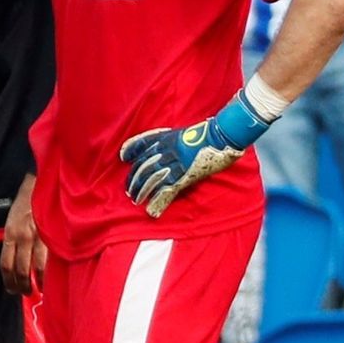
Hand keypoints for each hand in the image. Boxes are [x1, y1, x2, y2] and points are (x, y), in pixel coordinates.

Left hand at [0, 173, 45, 294]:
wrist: (41, 185)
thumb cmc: (26, 204)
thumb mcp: (12, 220)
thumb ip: (12, 240)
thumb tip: (13, 260)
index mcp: (10, 233)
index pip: (5, 264)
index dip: (7, 281)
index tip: (10, 289)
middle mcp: (22, 238)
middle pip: (19, 271)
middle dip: (21, 286)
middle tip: (23, 293)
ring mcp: (38, 239)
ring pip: (35, 270)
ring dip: (35, 284)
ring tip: (35, 290)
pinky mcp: (52, 238)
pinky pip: (49, 262)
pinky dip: (47, 275)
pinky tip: (47, 282)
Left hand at [120, 105, 264, 217]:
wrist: (220, 135)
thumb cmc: (204, 134)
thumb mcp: (182, 133)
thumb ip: (169, 140)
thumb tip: (160, 150)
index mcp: (164, 138)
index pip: (140, 143)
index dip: (130, 151)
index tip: (123, 158)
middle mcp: (165, 150)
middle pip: (143, 165)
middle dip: (134, 179)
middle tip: (129, 189)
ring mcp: (173, 163)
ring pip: (151, 179)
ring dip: (141, 191)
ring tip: (136, 199)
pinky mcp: (183, 175)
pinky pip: (167, 190)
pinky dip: (158, 201)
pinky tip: (151, 209)